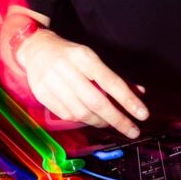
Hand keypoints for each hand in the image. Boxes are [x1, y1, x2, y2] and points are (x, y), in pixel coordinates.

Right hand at [17, 28, 148, 137]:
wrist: (36, 49)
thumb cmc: (71, 55)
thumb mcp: (93, 59)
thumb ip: (115, 77)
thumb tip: (140, 93)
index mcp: (84, 57)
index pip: (111, 81)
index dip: (128, 100)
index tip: (143, 114)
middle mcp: (67, 69)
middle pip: (96, 101)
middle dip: (117, 119)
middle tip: (133, 130)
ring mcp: (52, 83)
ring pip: (81, 112)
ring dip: (100, 122)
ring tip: (110, 123)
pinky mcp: (42, 94)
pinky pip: (67, 115)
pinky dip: (82, 120)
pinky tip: (90, 118)